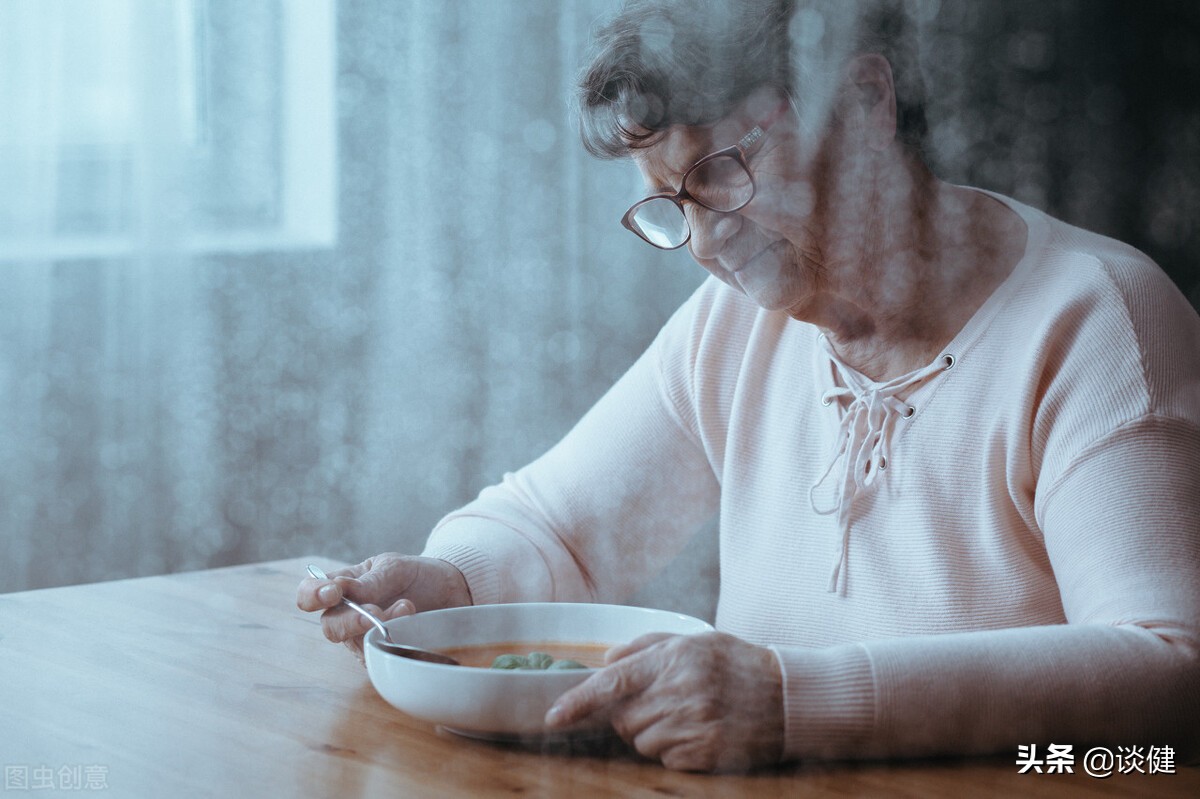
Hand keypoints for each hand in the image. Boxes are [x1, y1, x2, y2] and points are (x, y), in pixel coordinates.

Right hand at [296, 553, 471, 661]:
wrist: (451, 590)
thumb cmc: (416, 575)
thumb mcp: (395, 567)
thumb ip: (370, 580)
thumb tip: (339, 588)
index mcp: (343, 586)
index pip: (309, 593)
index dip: (312, 596)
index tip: (333, 592)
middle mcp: (347, 614)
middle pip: (329, 626)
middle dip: (351, 621)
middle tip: (375, 612)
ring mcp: (364, 637)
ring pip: (355, 644)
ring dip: (379, 628)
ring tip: (407, 607)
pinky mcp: (383, 653)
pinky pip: (379, 656)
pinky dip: (394, 641)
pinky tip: (412, 624)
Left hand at [545, 631, 783, 771]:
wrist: (790, 696)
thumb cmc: (737, 663)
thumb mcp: (694, 640)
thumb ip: (645, 645)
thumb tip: (604, 660)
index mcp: (673, 659)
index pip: (612, 683)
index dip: (577, 701)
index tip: (552, 717)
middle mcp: (680, 692)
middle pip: (622, 719)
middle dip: (631, 715)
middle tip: (663, 702)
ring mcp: (694, 726)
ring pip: (641, 742)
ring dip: (653, 733)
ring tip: (687, 716)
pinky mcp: (706, 754)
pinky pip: (665, 760)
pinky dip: (674, 750)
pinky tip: (699, 732)